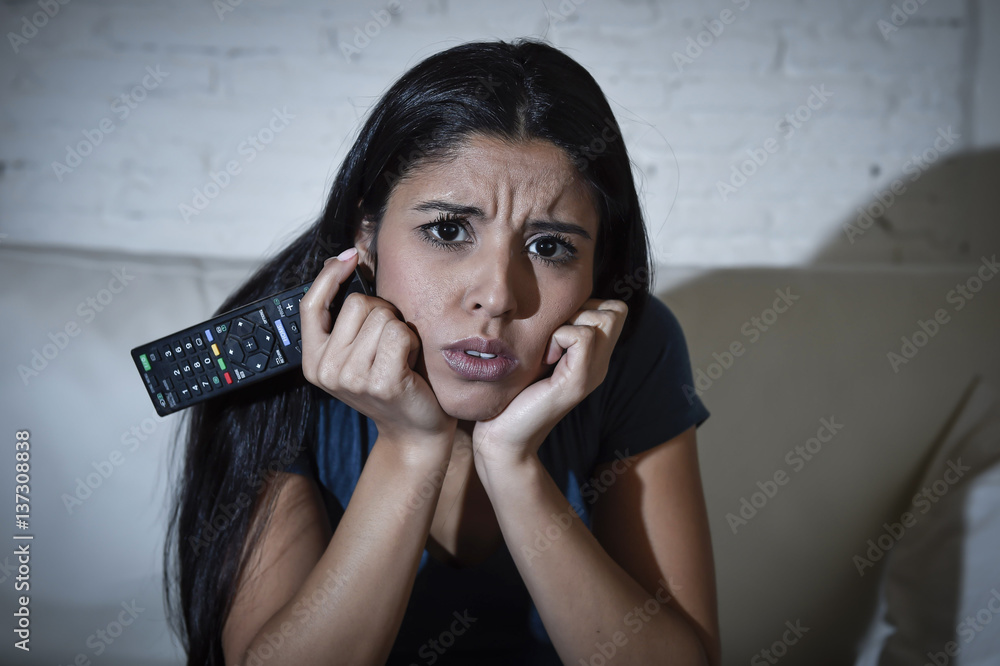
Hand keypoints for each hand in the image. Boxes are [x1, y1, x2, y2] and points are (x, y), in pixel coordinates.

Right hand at [300, 249, 456, 449]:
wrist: (414, 430)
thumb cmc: (391, 383)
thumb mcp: (356, 353)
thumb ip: (346, 320)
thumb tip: (343, 262)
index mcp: (313, 361)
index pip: (310, 305)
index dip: (328, 276)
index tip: (348, 257)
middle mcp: (326, 370)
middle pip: (357, 304)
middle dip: (382, 313)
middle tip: (388, 344)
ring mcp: (352, 378)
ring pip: (382, 316)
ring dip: (399, 330)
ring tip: (399, 357)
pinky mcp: (382, 382)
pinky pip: (400, 333)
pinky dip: (412, 342)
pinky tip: (410, 364)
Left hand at [472, 298, 627, 470]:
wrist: (503, 435)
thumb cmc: (513, 392)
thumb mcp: (539, 352)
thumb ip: (555, 330)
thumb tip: (556, 298)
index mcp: (593, 356)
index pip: (615, 309)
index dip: (588, 305)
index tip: (558, 327)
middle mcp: (600, 364)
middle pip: (616, 309)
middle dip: (583, 310)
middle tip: (555, 337)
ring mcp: (593, 373)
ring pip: (602, 318)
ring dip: (569, 323)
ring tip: (549, 349)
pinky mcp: (578, 382)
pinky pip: (582, 335)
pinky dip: (559, 337)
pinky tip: (545, 359)